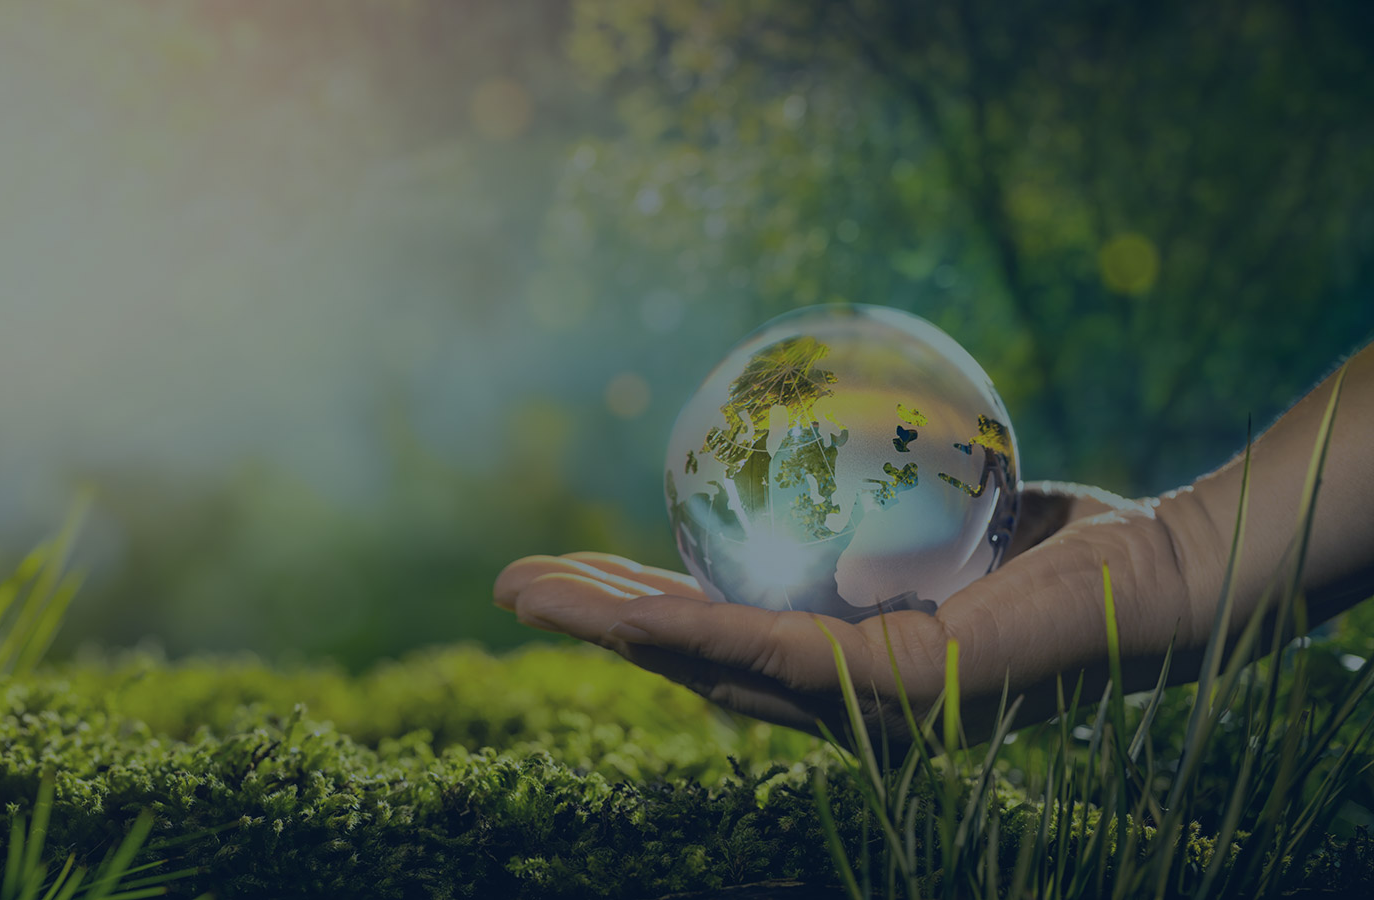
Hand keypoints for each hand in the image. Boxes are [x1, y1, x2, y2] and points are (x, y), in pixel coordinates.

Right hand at [493, 482, 1207, 746]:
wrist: (1174, 573)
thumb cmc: (1076, 540)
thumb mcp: (950, 514)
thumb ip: (879, 510)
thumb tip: (820, 467)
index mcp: (854, 669)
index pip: (726, 640)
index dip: (642, 612)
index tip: (581, 573)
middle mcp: (851, 707)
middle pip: (697, 667)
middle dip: (597, 630)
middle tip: (512, 588)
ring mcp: (871, 711)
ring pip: (710, 667)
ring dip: (609, 632)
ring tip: (526, 594)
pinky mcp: (899, 696)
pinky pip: (772, 649)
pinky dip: (687, 624)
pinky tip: (622, 604)